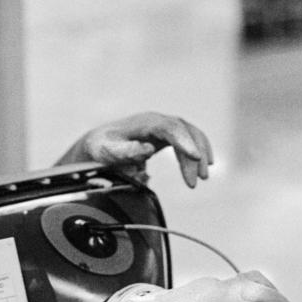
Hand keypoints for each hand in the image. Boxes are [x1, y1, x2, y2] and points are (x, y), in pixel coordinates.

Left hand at [59, 112, 212, 187]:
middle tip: (195, 181)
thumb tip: (149, 149)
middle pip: (184, 132)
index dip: (184, 141)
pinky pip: (187, 139)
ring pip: (190, 135)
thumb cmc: (102, 148)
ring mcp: (163, 126)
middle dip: (194, 155)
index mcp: (144, 123)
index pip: (170, 128)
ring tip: (202, 178)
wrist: (98, 142)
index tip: (196, 156)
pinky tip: (203, 165)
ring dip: (199, 155)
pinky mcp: (166, 134)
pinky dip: (197, 151)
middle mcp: (157, 120)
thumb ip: (127, 151)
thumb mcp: (109, 151)